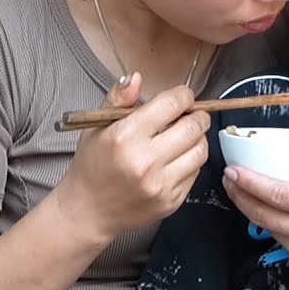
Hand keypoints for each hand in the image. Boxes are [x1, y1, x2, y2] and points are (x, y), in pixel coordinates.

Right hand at [56, 72, 209, 244]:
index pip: (172, 104)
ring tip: (184, 136)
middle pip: (194, 126)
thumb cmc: (92, 166)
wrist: (87, 212)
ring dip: (198, 138)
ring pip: (201, 149)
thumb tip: (136, 77)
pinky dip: (192, 160)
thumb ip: (117, 98)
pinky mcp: (171, 201)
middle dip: (197, 115)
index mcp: (125, 137)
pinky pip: (197, 172)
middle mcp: (145, 161)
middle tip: (189, 115)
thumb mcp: (97, 127)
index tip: (182, 97)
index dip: (184, 96)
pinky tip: (177, 158)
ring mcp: (160, 184)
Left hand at [222, 116, 288, 289]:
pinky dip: (271, 224)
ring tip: (240, 192)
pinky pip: (282, 241)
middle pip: (263, 214)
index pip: (279, 194)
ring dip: (251, 210)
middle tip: (229, 178)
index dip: (251, 183)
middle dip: (240, 195)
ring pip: (269, 229)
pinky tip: (268, 211)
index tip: (235, 171)